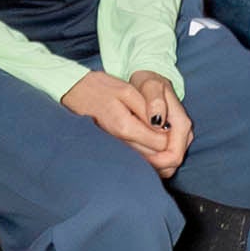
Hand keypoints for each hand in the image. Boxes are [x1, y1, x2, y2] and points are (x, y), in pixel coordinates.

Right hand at [63, 71, 190, 175]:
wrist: (75, 93)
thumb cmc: (100, 89)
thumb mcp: (126, 91)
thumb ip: (147, 109)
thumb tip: (164, 127)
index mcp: (126, 128)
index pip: (162, 143)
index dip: (174, 136)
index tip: (174, 123)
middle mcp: (122, 143)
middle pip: (157, 158)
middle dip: (170, 148)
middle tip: (173, 131)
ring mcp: (118, 147)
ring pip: (149, 161)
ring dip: (162, 153)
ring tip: (164, 135)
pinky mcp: (116, 147)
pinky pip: (139, 157)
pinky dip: (151, 154)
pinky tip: (154, 141)